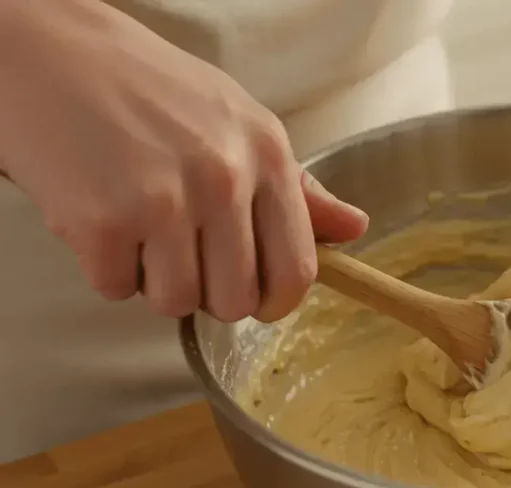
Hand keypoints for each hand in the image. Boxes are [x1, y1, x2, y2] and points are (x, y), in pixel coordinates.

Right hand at [0, 1, 367, 322]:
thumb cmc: (151, 89)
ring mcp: (163, 202)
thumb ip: (298, 187)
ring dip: (155, 281)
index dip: (278, 301)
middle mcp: (224, 180)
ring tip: (141, 229)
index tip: (259, 300)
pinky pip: (117, 289)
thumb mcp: (240, 122)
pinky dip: (107, 268)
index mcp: (267, 156)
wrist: (50, 53)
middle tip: (185, 254)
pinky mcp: (101, 221)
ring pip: (177, 302)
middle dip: (211, 293)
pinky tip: (103, 218)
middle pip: (237, 300)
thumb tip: (353, 228)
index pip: (296, 268)